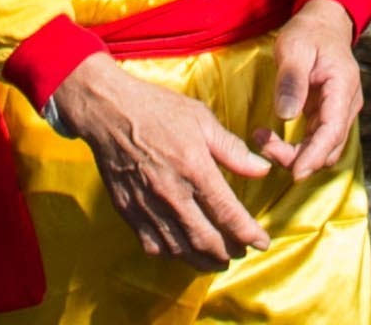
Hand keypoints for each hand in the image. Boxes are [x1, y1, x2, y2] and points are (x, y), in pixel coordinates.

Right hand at [51, 52, 273, 259]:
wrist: (107, 111)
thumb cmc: (157, 109)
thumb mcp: (201, 119)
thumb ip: (232, 149)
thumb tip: (262, 170)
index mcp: (194, 168)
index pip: (228, 214)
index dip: (249, 234)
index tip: (262, 242)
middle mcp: (171, 193)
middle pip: (206, 240)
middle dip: (229, 252)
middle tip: (241, 253)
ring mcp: (147, 206)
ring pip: (180, 249)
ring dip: (203, 261)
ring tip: (218, 260)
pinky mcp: (128, 211)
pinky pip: (153, 245)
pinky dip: (172, 255)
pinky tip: (183, 251)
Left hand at [261, 0, 362, 180]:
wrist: (323, 24)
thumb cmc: (308, 33)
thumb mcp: (294, 48)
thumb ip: (291, 80)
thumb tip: (286, 116)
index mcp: (343, 86)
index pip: (333, 130)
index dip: (314, 155)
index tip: (295, 172)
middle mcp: (347, 104)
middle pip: (329, 147)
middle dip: (298, 157)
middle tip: (262, 144)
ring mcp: (340, 112)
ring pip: (324, 149)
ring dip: (296, 155)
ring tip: (262, 140)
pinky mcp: (330, 115)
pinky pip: (317, 141)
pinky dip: (297, 147)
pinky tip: (272, 138)